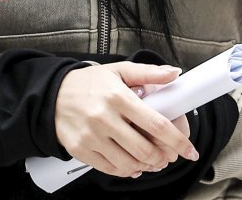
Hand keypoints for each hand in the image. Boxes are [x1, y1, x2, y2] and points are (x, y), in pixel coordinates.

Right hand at [54, 62, 196, 178]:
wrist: (52, 95)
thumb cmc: (89, 83)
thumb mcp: (119, 71)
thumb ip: (149, 73)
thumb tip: (173, 73)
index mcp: (119, 97)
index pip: (156, 124)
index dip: (177, 140)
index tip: (189, 150)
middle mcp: (104, 118)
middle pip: (144, 149)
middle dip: (163, 157)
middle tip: (169, 156)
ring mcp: (91, 136)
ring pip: (128, 163)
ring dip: (146, 166)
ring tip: (152, 160)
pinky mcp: (80, 150)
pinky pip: (109, 168)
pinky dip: (126, 170)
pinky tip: (133, 165)